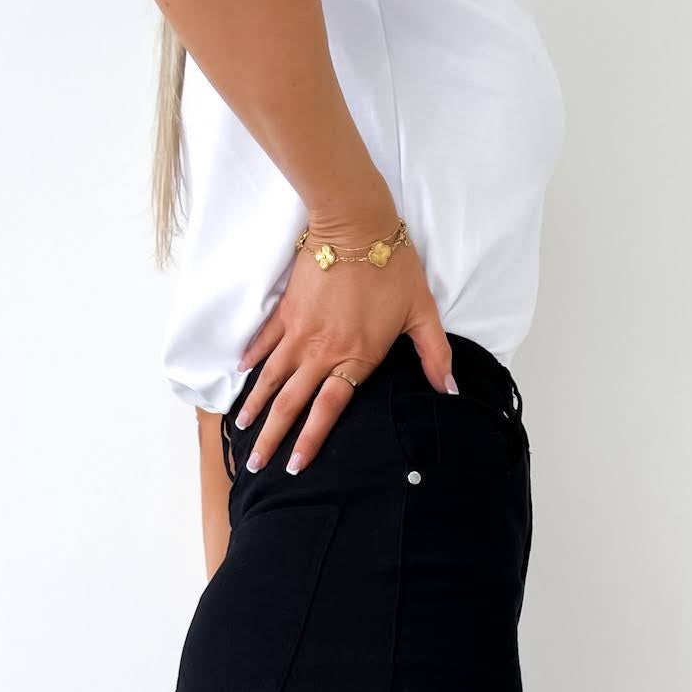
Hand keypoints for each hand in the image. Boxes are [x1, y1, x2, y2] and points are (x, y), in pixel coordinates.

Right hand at [233, 202, 456, 474]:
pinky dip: (252, 358)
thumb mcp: (422, 313)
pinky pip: (264, 341)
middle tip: (255, 463)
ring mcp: (299, 332)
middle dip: (272, 437)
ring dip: (255, 406)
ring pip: (270, 378)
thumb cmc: (393, 268)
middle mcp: (321, 353)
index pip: (327, 411)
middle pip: (290, 403)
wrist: (356, 225)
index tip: (295, 465)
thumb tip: (450, 389)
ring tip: (242, 429)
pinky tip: (242, 374)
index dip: (309, 441)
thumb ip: (434, 355)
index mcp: (354, 359)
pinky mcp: (287, 310)